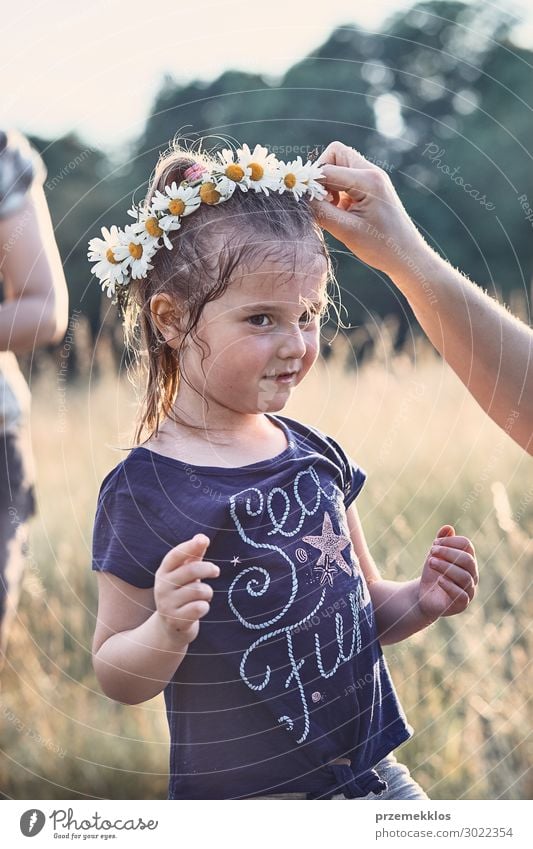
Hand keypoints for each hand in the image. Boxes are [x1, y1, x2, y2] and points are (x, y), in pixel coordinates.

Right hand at [154, 534, 219, 643]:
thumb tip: (202, 537)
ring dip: (208, 592)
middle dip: (209, 569)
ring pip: (199, 590)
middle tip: (216, 571)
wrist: (170, 627)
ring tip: (205, 596)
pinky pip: (200, 607)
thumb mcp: (184, 574)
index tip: (205, 540)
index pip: (175, 555)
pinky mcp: (175, 620)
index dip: (190, 546)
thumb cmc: (181, 593)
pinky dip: (205, 607)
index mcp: (163, 572)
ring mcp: (167, 604)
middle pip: (191, 570)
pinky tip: (200, 608)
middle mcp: (162, 587)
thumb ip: (193, 555)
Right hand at [310, 141, 428, 277]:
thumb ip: (320, 211)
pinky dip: (338, 190)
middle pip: (335, 154)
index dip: (310, 184)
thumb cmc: (380, 246)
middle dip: (321, 176)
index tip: (303, 202)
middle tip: (321, 202)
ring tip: (333, 209)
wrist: (407, 255)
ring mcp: (373, 177)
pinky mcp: (372, 186)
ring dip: (329, 183)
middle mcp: (372, 172)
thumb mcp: (345, 231)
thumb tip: (300, 197)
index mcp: (368, 180)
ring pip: (340, 164)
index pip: (326, 169)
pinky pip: (347, 177)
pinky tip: (342, 211)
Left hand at [418, 525, 477, 621]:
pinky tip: (439, 579)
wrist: (425, 596)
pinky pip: (461, 595)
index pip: (467, 545)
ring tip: (431, 562)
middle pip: (467, 560)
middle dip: (448, 553)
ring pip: (464, 577)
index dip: (451, 541)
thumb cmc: (433, 574)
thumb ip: (441, 542)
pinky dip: (450, 586)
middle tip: (432, 551)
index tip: (435, 543)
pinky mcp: (461, 604)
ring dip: (446, 567)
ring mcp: (469, 590)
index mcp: (468, 560)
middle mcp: (472, 575)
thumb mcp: (434, 555)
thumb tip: (448, 527)